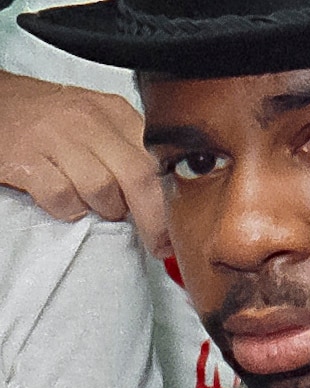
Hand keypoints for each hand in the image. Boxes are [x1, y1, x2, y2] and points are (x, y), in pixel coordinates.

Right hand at [0, 70, 170, 257]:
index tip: (178, 230)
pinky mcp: (25, 157)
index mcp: (117, 113)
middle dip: (153, 219)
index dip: (172, 200)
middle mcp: (90, 121)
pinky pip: (61, 197)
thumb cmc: (55, 119)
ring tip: (99, 208)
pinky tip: (68, 205)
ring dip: (106, 210)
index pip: (159, 159)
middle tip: (157, 244)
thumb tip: (166, 199)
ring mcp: (56, 137)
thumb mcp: (101, 121)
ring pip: (102, 189)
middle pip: (139, 177)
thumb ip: (132, 152)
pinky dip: (69, 210)